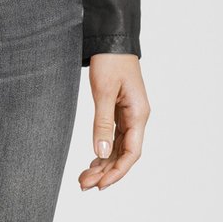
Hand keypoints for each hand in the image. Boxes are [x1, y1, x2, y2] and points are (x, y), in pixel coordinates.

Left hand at [78, 53, 149, 191]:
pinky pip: (115, 135)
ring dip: (104, 162)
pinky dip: (104, 148)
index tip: (100, 185)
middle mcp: (137, 116)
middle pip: (125, 153)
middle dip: (106, 171)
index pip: (132, 153)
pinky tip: (94, 159)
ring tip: (85, 177)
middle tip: (84, 184)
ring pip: (119, 146)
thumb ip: (103, 122)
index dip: (117, 171)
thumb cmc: (110, 59)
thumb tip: (102, 152)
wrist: (111, 37)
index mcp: (138, 113)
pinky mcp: (120, 108)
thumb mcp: (103, 90)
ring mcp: (129, 113)